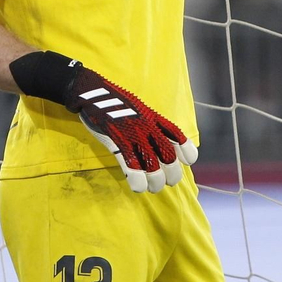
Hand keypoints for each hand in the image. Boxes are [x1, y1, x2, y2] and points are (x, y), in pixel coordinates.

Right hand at [64, 64, 198, 192]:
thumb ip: (148, 123)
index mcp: (153, 118)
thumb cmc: (114, 102)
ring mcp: (134, 134)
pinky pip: (131, 164)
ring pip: (152, 164)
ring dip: (155, 181)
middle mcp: (148, 126)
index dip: (186, 149)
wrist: (93, 93)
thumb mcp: (138, 109)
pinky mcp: (118, 141)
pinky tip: (138, 187)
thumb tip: (156, 139)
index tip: (188, 161)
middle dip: (172, 173)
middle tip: (169, 182)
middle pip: (168, 154)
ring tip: (153, 188)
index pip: (176, 134)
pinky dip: (137, 179)